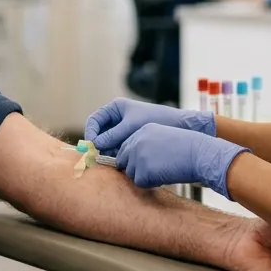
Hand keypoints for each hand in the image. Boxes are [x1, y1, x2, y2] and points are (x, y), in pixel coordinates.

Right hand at [85, 97, 214, 153]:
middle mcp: (117, 119)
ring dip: (107, 151)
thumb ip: (113, 135)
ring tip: (111, 159)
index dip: (90, 132)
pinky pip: (117, 148)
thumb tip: (95, 144)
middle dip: (98, 145)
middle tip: (99, 156)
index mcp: (116, 108)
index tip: (92, 145)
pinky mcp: (130, 141)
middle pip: (99, 133)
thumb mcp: (132, 126)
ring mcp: (123, 130)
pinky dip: (116, 155)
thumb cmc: (158, 119)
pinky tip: (120, 161)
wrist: (180, 126)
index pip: (94, 120)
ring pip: (107, 143)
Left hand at [115, 123, 246, 197]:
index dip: (133, 159)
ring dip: (144, 176)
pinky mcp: (143, 170)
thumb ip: (147, 145)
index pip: (125, 148)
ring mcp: (138, 155)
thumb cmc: (188, 148)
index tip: (143, 165)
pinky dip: (151, 184)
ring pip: (131, 173)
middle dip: (136, 169)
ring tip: (163, 171)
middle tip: (154, 171)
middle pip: (124, 161)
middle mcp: (137, 141)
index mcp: (142, 130)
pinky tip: (165, 176)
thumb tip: (134, 162)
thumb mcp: (164, 138)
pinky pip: (140, 183)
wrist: (201, 154)